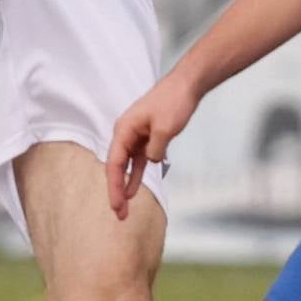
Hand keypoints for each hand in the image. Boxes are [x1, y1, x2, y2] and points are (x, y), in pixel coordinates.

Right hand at [105, 75, 202, 218]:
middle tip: (120, 215)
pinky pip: (138, 160)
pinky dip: (137, 174)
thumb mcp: (165, 128)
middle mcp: (125, 133)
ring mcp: (135, 135)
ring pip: (127, 166)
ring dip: (126, 186)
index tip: (116, 205)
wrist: (186, 85)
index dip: (114, 186)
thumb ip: (155, 149)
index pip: (114, 163)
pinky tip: (134, 190)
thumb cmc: (173, 102)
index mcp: (124, 129)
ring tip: (125, 208)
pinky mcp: (147, 137)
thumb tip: (150, 162)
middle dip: (117, 191)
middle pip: (117, 167)